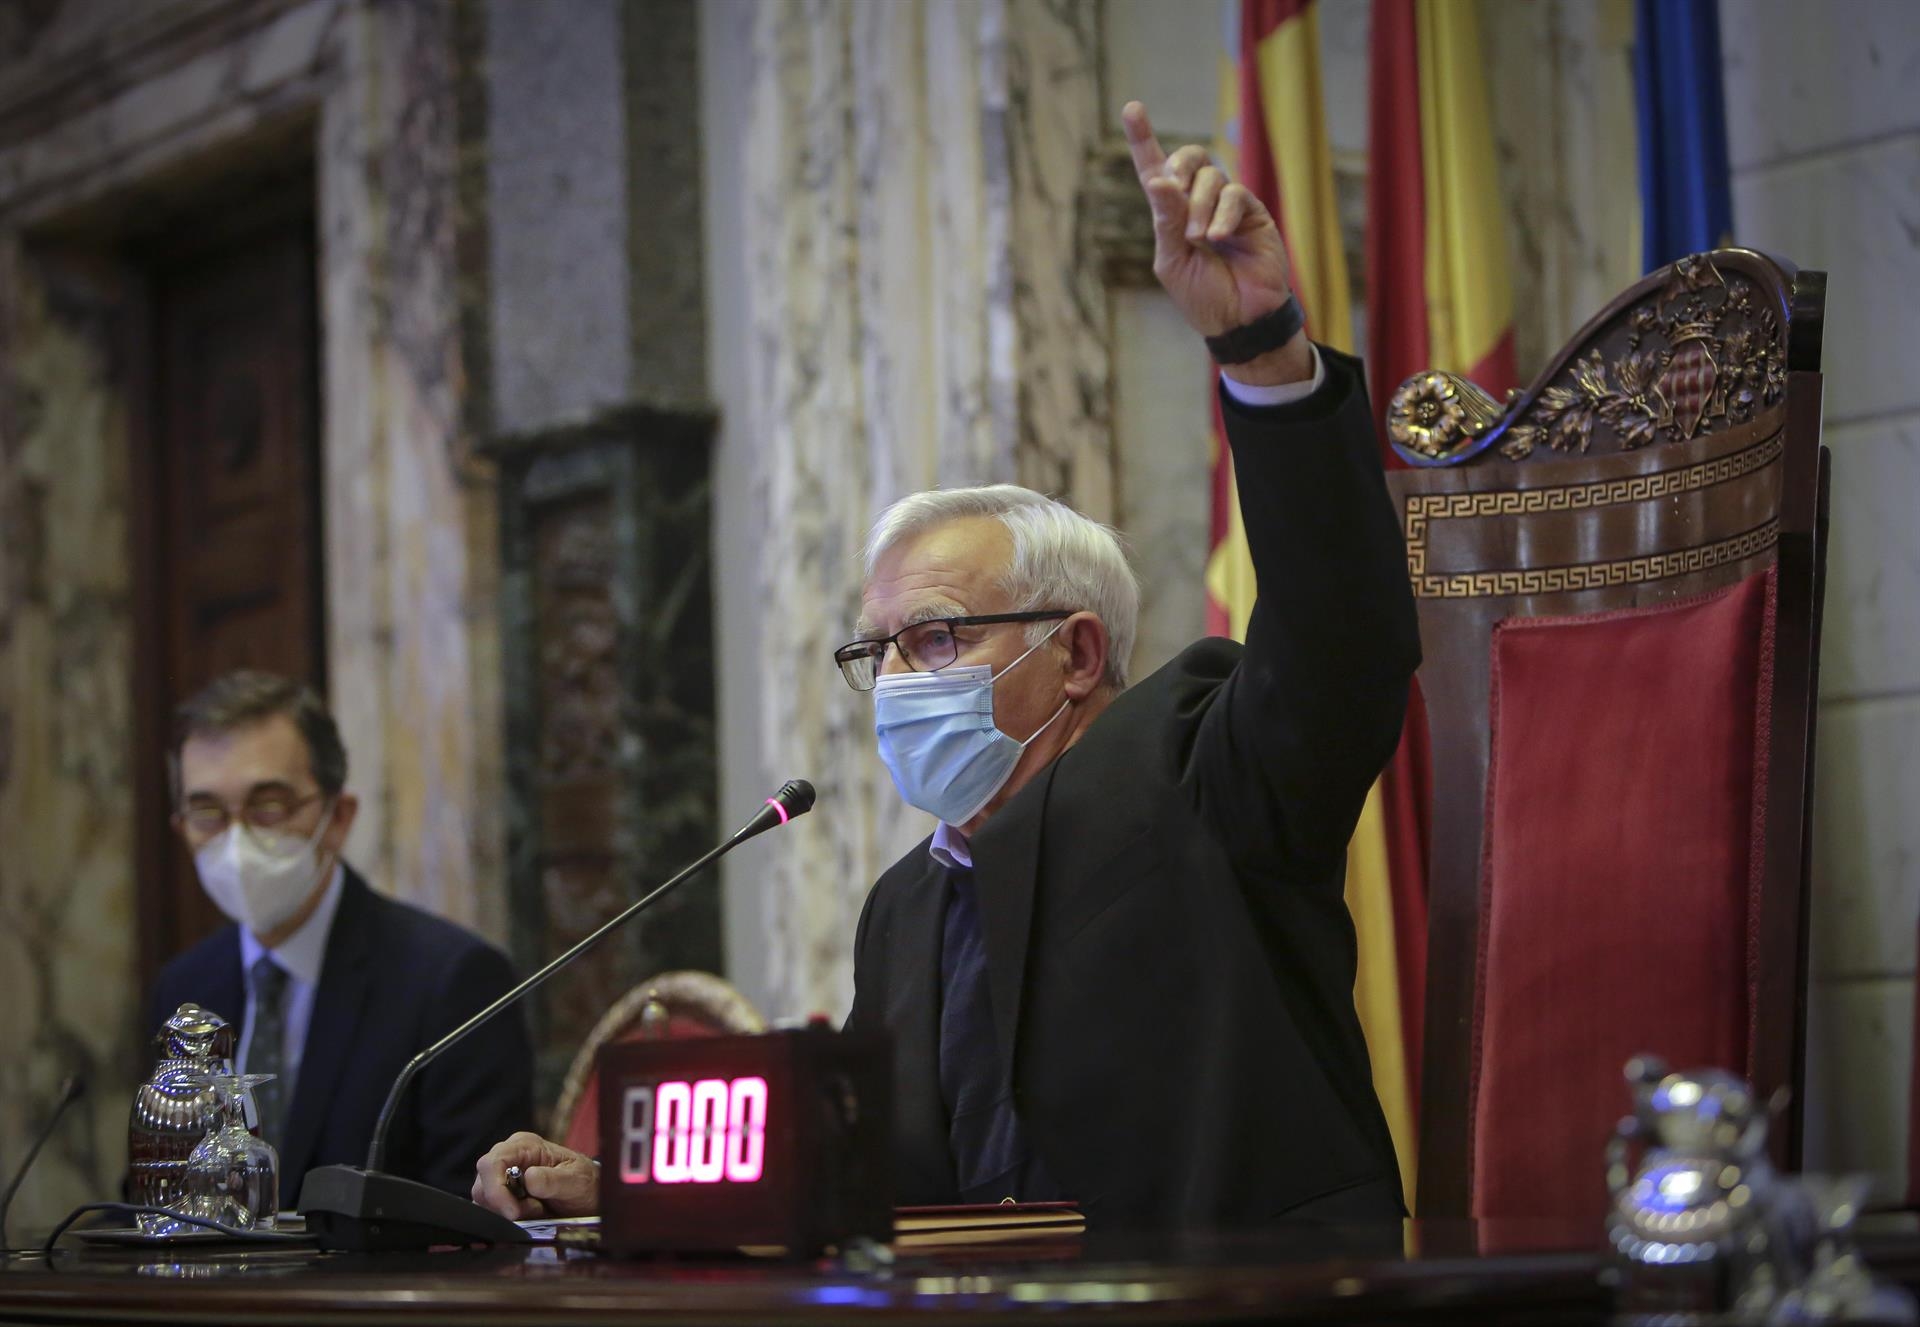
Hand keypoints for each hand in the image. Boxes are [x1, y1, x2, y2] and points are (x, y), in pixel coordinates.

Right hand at [471, 1131, 598, 1219]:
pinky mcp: (501, 1195)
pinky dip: (508, 1218)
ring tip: (538, 1210)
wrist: (588, 1196)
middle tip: (535, 1210)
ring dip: (509, 1212)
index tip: (513, 1212)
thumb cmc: (584, 1182)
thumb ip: (554, 1180)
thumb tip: (529, 1178)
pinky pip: (491, 1211)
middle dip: (505, 1205)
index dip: (496, 1189)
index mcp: (525, 1145)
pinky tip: (531, 1214)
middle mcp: (509, 1157)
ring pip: (485, 1201)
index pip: (492, 1163)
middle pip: (483, 1184)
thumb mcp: (576, 1180)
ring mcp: (502, 1176)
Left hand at [1123, 100, 1309, 383]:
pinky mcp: (1253, 214)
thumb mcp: (1173, 261)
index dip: (1143, 138)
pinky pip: (1236, 195)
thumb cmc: (1203, 296)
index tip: (1131, 108)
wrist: (1240, 321)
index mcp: (1171, 214)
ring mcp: (1227, 206)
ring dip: (1198, 205)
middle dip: (1177, 164)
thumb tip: (1158, 180)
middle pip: (1189, 159)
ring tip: (1198, 238)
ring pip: (1212, 177)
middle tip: (1170, 186)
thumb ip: (1166, 221)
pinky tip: (1217, 236)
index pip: (1155, 169)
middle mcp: (1199, 203)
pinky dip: (1222, 213)